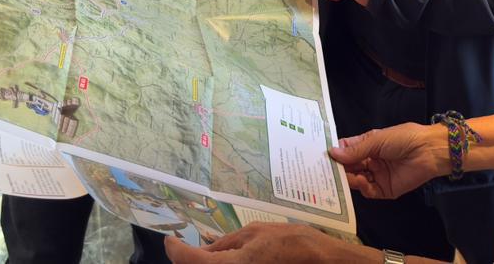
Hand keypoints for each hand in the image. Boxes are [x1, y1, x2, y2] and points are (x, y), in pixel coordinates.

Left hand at [163, 222, 371, 262]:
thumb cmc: (292, 243)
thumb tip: (205, 247)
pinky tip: (223, 259)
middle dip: (187, 259)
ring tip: (203, 252)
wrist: (323, 263)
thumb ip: (227, 242)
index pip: (188, 261)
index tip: (169, 240)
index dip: (175, 250)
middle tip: (184, 245)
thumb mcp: (256, 232)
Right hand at [327, 122, 447, 199]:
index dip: (335, 154)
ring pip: (357, 180)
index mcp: (368, 145)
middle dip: (339, 169)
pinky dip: (362, 187)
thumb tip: (332, 153)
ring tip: (344, 176)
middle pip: (349, 168)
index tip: (321, 156)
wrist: (428, 151)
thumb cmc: (403, 138)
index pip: (347, 151)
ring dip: (349, 179)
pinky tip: (361, 181)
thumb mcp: (376, 140)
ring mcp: (377, 176)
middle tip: (325, 171)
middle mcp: (371, 161)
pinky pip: (369, 191)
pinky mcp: (385, 190)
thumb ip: (355, 150)